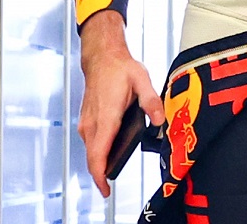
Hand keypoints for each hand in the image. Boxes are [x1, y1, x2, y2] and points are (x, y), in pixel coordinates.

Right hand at [77, 10, 165, 196]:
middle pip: (92, 158)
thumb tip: (161, 121)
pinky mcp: (86, 120)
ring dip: (100, 162)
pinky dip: (98, 151)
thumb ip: (152, 102)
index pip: (98, 154)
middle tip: (112, 184)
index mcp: (106, 116)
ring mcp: (87, 122)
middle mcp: (93, 122)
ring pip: (91, 151)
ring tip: (114, 167)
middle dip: (101, 173)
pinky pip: (91, 143)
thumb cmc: (120, 68)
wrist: (101, 56)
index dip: (100, 176)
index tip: (106, 189)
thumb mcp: (142, 80)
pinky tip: (110, 151)